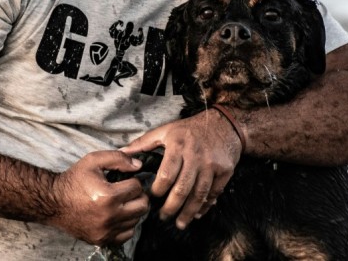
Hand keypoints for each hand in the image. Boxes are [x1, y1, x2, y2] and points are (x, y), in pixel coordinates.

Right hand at [48, 150, 149, 245]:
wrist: (53, 202)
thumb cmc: (74, 180)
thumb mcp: (93, 160)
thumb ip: (118, 158)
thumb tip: (138, 165)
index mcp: (108, 196)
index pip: (138, 187)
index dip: (133, 180)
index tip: (125, 180)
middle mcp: (109, 216)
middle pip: (142, 206)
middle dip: (137, 195)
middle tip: (127, 191)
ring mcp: (106, 230)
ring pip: (136, 220)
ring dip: (132, 210)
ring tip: (120, 202)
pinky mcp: (102, 240)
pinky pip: (126, 234)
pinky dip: (125, 225)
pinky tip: (117, 215)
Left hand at [120, 109, 241, 228]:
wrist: (224, 123)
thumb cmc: (191, 128)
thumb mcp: (166, 130)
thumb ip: (144, 142)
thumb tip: (123, 153)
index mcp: (178, 145)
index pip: (166, 174)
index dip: (158, 190)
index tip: (152, 197)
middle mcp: (195, 155)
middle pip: (182, 188)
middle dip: (171, 207)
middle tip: (163, 217)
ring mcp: (211, 164)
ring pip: (199, 194)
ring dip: (189, 212)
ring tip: (180, 223)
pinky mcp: (225, 170)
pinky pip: (214, 192)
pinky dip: (206, 205)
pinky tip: (197, 213)